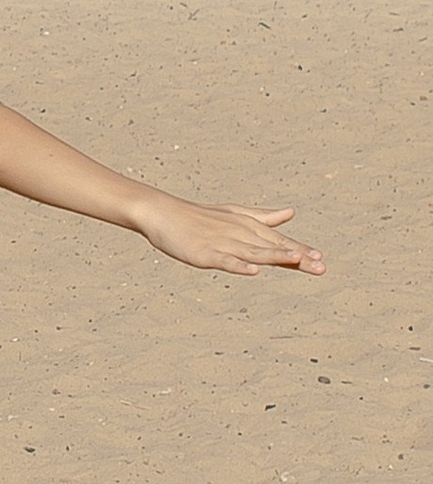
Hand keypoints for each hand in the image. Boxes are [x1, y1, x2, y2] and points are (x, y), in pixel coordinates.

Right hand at [131, 195, 321, 275]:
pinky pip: (225, 260)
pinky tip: (253, 271)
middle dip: (296, 257)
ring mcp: (222, 243)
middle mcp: (239, 233)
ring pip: (253, 252)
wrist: (163, 212)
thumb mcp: (235, 214)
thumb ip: (264, 216)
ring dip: (275, 255)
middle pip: (271, 247)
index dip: (300, 250)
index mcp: (248, 226)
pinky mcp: (205, 253)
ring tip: (295, 259)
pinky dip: (239, 265)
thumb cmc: (199, 216)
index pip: (279, 240)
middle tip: (320, 266)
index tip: (321, 259)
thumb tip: (290, 212)